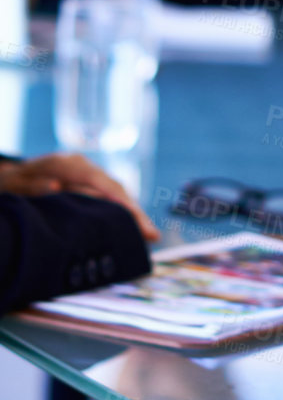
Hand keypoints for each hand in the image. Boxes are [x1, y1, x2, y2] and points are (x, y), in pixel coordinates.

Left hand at [0, 153, 160, 240]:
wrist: (10, 176)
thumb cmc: (10, 184)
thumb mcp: (14, 186)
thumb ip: (32, 186)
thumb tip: (54, 187)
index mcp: (65, 164)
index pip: (97, 180)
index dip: (117, 198)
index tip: (133, 216)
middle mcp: (83, 165)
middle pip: (114, 187)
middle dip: (134, 211)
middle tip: (151, 235)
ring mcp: (88, 173)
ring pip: (117, 191)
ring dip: (132, 212)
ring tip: (148, 235)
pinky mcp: (90, 183)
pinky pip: (111, 195)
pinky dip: (123, 210)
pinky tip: (133, 226)